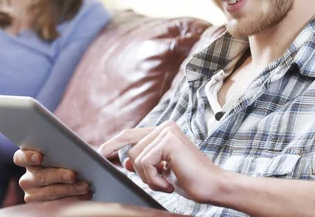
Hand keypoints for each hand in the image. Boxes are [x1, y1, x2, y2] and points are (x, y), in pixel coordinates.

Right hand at [13, 148, 91, 202]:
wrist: (76, 177)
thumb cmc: (70, 159)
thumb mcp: (68, 150)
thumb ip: (69, 146)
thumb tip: (91, 148)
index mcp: (29, 160)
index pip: (20, 157)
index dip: (28, 156)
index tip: (40, 157)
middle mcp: (27, 178)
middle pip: (39, 177)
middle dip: (58, 175)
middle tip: (73, 175)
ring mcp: (33, 194)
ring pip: (49, 193)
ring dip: (69, 190)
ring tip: (85, 187)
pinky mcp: (42, 206)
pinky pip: (56, 205)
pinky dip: (73, 199)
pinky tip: (85, 195)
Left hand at [98, 121, 222, 202]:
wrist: (213, 186)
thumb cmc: (191, 180)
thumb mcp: (162, 172)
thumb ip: (146, 163)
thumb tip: (127, 162)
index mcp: (164, 131)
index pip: (131, 134)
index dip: (114, 143)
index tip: (101, 152)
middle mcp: (165, 127)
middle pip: (132, 150)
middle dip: (142, 173)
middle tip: (162, 183)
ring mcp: (167, 132)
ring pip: (137, 158)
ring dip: (149, 178)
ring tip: (168, 182)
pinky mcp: (169, 141)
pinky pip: (145, 163)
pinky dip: (153, 179)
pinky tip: (169, 183)